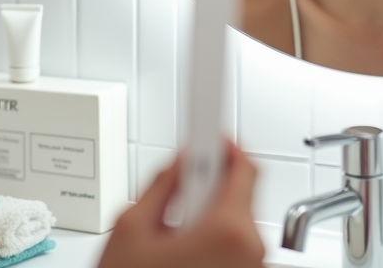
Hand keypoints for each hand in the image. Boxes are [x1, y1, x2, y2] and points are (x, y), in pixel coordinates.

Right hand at [96, 142, 263, 267]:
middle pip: (240, 190)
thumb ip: (160, 183)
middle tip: (175, 192)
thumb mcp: (131, 228)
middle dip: (208, 182)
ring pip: (236, 217)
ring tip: (172, 235)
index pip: (243, 163)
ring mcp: (252, 266)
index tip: (209, 128)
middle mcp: (251, 250)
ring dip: (208, 213)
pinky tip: (182, 251)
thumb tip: (178, 162)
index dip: (221, 142)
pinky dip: (213, 236)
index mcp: (228, 231)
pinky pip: (236, 242)